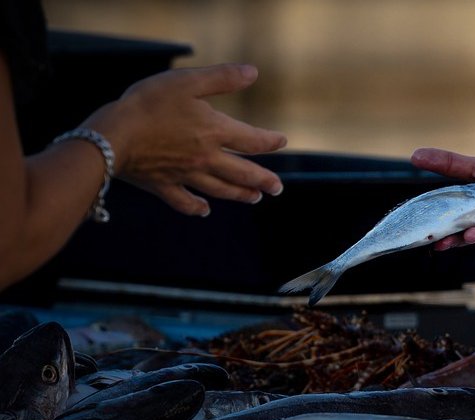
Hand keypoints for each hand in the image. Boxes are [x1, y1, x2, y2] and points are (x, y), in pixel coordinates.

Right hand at [80, 63, 286, 215]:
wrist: (111, 135)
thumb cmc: (148, 104)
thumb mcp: (187, 81)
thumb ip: (222, 78)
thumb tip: (253, 72)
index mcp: (214, 132)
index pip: (251, 140)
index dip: (269, 141)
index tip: (281, 141)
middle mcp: (205, 158)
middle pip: (243, 172)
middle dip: (263, 180)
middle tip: (277, 188)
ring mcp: (185, 175)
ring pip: (220, 189)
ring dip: (240, 194)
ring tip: (254, 198)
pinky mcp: (162, 185)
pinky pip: (183, 201)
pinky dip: (196, 207)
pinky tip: (204, 210)